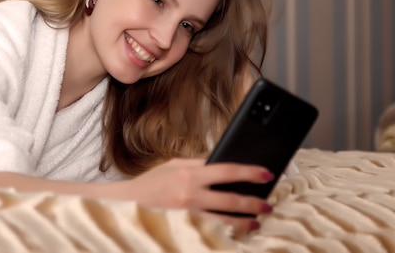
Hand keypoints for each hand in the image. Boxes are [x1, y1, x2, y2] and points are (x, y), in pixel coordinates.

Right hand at [111, 158, 273, 233]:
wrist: (126, 204)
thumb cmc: (150, 184)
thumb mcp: (173, 165)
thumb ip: (198, 163)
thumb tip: (222, 161)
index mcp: (189, 174)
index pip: (227, 170)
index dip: (250, 172)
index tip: (267, 173)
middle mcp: (191, 194)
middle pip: (231, 199)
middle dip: (253, 203)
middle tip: (268, 205)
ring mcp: (188, 214)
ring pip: (225, 221)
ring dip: (244, 222)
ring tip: (256, 222)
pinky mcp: (185, 228)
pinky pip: (211, 231)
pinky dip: (225, 232)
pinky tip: (234, 232)